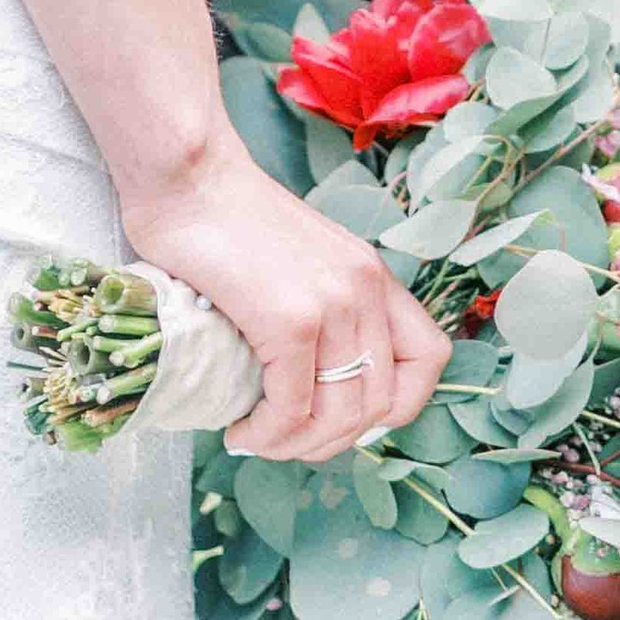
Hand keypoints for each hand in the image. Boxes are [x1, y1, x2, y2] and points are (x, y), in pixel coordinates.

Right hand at [118, 135, 450, 463]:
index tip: (341, 413)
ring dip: (296, 446)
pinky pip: (292, 409)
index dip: (394, 405)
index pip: (430, 359)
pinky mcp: (291, 319)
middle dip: (332, 441)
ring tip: (257, 439)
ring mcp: (333, 304)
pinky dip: (266, 434)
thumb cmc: (226, 217)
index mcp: (373, 275)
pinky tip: (240, 429)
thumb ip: (322, 307)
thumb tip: (311, 386)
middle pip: (382, 405)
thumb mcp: (301, 261)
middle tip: (284, 439)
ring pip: (341, 418)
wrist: (188, 174)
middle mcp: (366, 289)